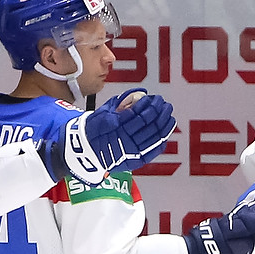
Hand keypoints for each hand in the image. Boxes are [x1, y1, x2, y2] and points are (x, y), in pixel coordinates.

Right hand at [51, 89, 175, 184]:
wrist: (86, 153)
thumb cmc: (94, 130)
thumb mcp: (104, 112)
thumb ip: (122, 101)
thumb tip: (140, 93)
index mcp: (115, 124)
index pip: (139, 112)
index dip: (150, 104)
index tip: (155, 98)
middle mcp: (124, 138)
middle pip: (149, 122)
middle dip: (159, 110)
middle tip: (164, 103)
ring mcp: (131, 150)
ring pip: (154, 135)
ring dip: (164, 122)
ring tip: (168, 113)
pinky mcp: (136, 160)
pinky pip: (154, 149)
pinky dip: (162, 138)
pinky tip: (167, 129)